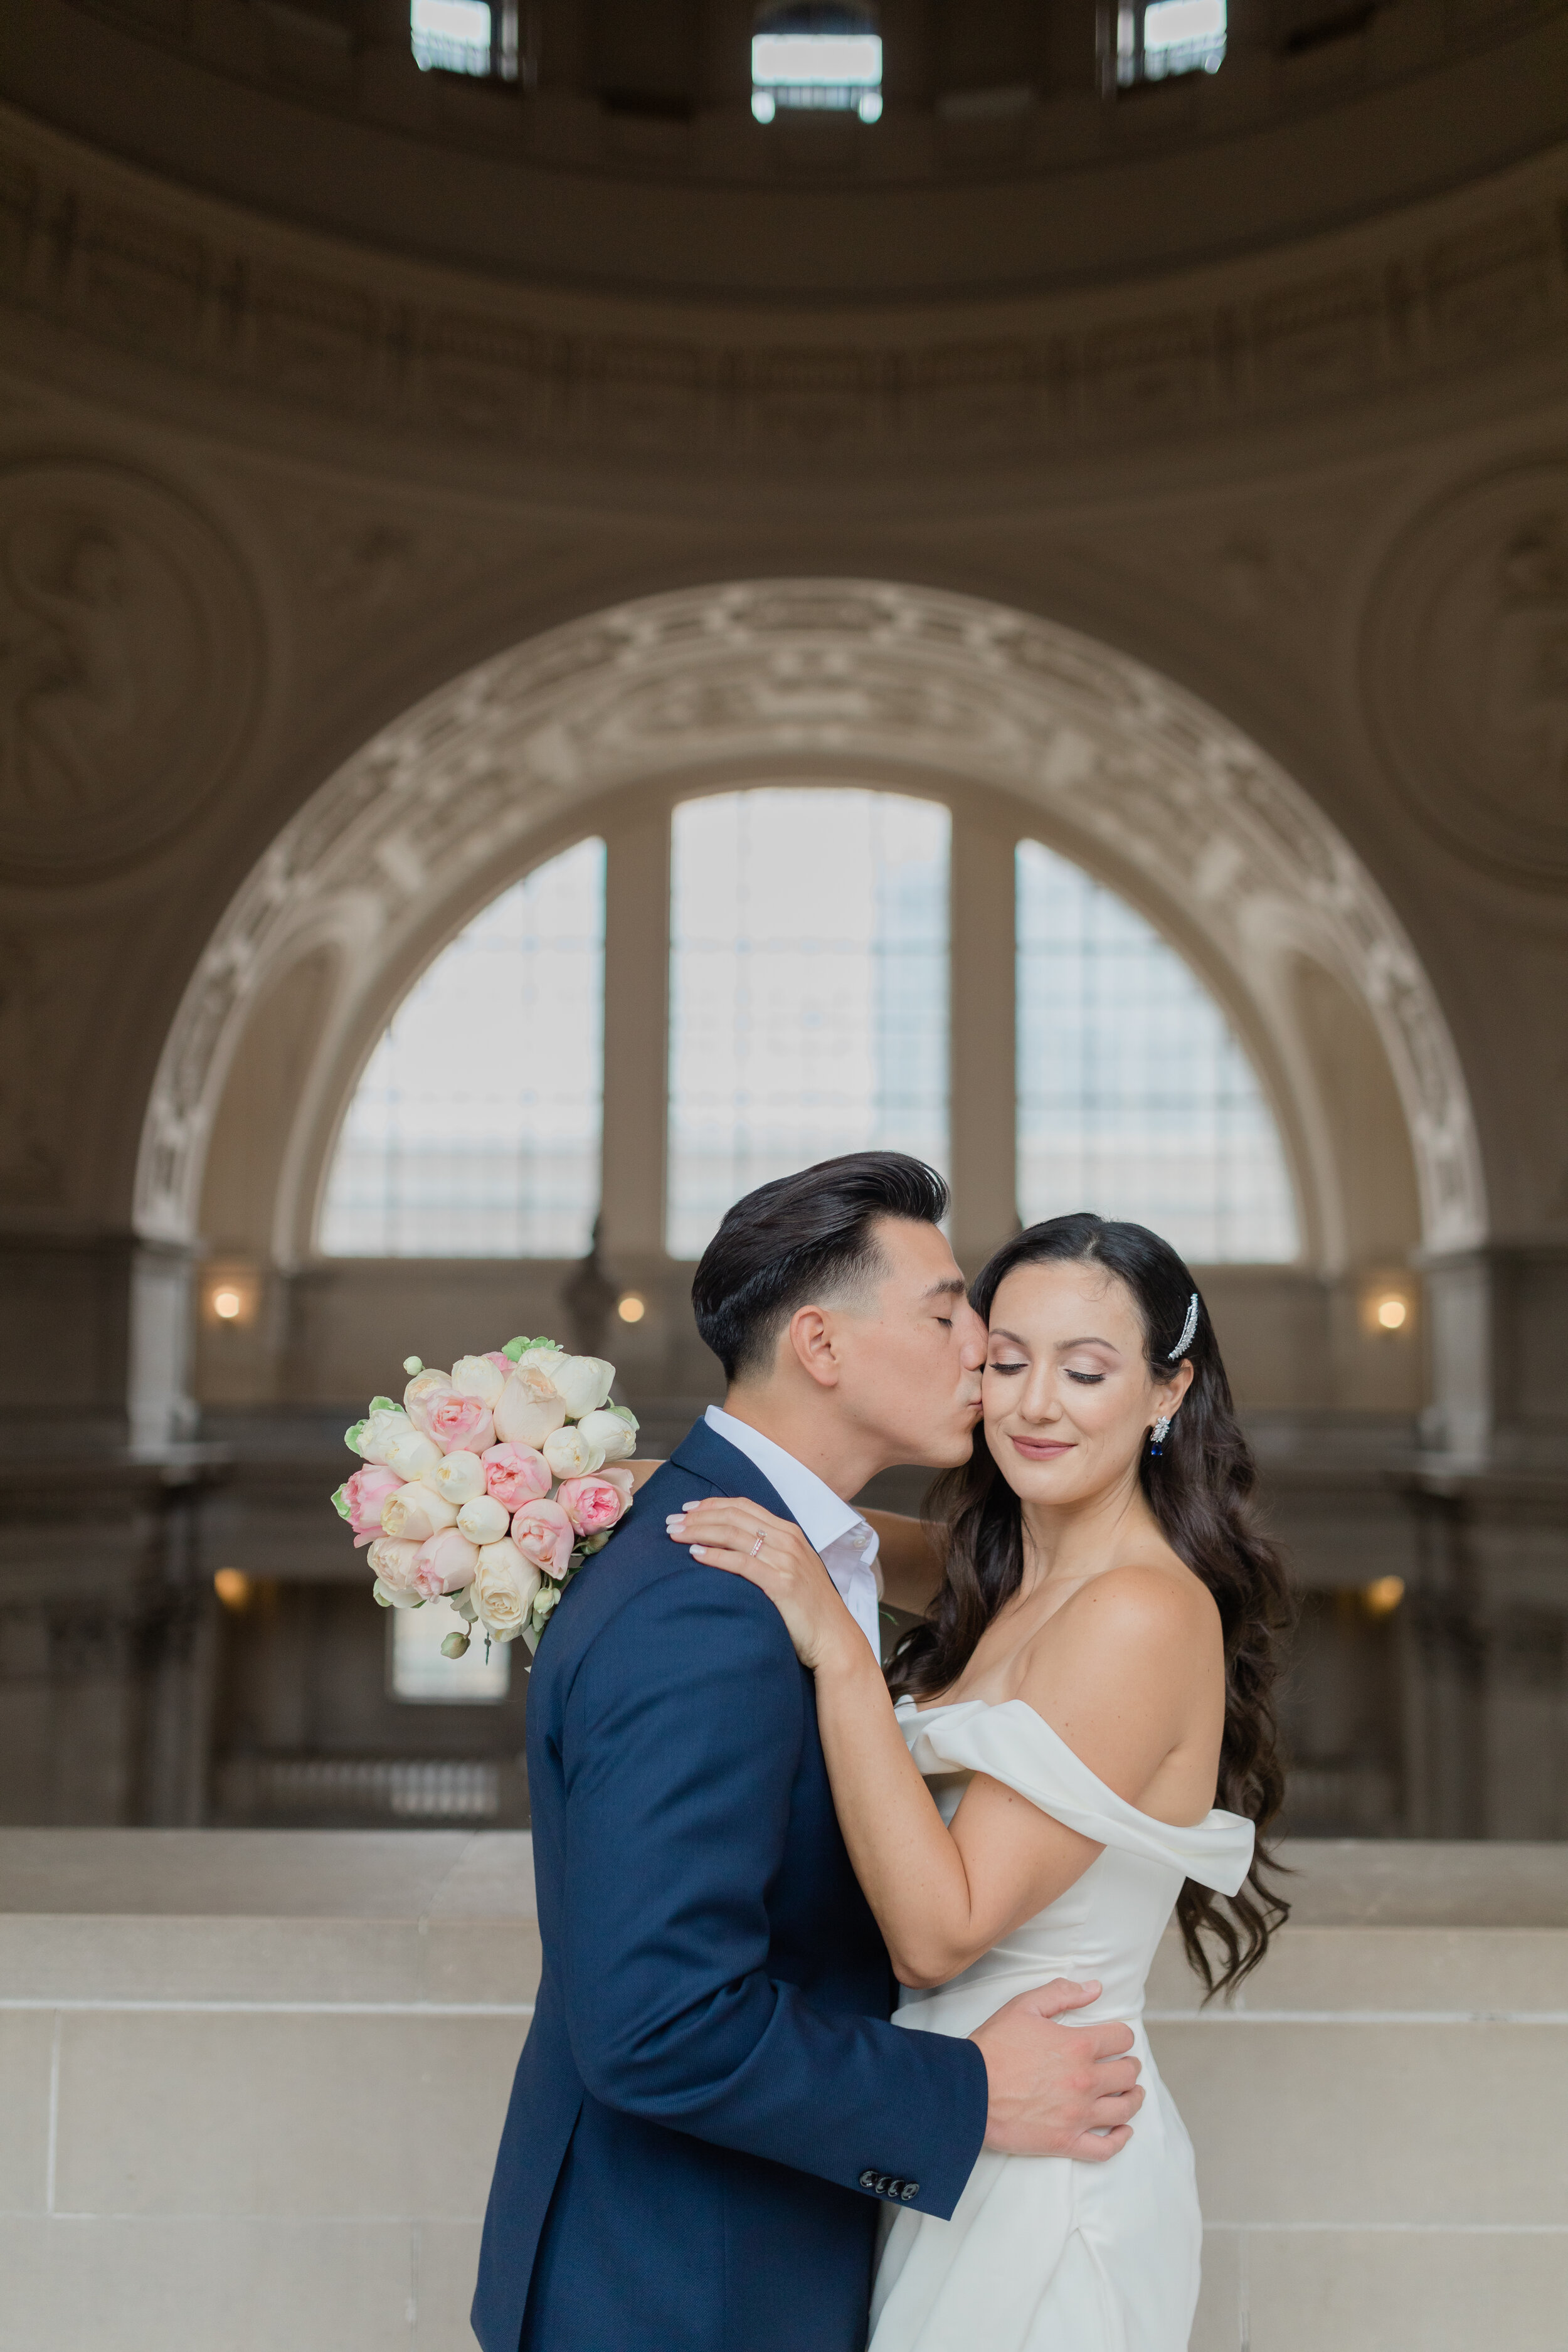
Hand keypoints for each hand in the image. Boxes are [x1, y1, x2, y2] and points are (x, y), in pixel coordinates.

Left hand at [666, 1498, 857, 1671]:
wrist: (835, 1638)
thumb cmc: (809, 1608)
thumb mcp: (793, 1569)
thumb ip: (770, 1552)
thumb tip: (734, 1545)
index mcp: (790, 1532)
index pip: (744, 1507)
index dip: (713, 1504)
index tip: (687, 1508)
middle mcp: (788, 1540)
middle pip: (734, 1517)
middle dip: (698, 1516)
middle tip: (671, 1521)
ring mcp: (786, 1560)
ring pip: (734, 1535)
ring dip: (699, 1531)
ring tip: (675, 1534)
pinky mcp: (782, 1583)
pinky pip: (741, 1562)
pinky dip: (715, 1556)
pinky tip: (695, 1554)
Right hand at [970, 1979, 1142, 2161]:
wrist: (968, 2090)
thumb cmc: (994, 2047)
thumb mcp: (1024, 2006)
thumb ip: (1062, 1993)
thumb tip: (1095, 1988)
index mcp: (1078, 2045)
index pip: (1122, 2038)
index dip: (1122, 2036)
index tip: (1117, 2039)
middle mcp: (1085, 2080)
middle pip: (1128, 2073)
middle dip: (1129, 2065)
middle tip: (1124, 2065)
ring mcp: (1078, 2115)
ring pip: (1124, 2109)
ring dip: (1133, 2098)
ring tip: (1132, 2093)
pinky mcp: (1066, 2142)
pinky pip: (1106, 2148)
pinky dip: (1120, 2139)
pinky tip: (1123, 2130)